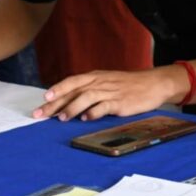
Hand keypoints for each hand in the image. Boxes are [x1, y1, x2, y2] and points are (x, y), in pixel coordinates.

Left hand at [33, 69, 169, 121]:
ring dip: (72, 107)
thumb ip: (90, 90)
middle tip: (41, 114)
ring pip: (86, 97)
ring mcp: (111, 92)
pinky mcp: (121, 102)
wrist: (154, 83)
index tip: (43, 99)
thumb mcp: (108, 82)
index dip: (57, 89)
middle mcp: (101, 82)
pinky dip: (94, 112)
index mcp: (96, 77)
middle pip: (74, 91)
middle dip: (56, 103)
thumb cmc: (129, 85)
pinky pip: (104, 106)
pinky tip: (86, 118)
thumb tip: (70, 102)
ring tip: (61, 118)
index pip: (72, 82)